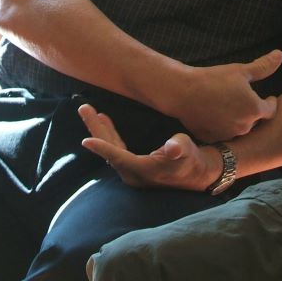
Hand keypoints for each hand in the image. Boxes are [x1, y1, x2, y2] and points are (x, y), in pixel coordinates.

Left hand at [78, 103, 221, 190]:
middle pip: (108, 149)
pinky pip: (116, 149)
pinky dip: (109, 136)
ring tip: (91, 112)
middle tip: (83, 108)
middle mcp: (132, 173)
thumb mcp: (187, 151)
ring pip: (110, 148)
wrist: (198, 174)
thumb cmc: (192, 160)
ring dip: (100, 130)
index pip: (118, 156)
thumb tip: (173, 148)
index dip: (103, 148)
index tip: (86, 141)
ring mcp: (132, 170)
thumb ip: (178, 148)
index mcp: (142, 170)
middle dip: (96, 128)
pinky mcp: (134, 166)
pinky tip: (106, 125)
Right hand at [167, 50, 281, 143]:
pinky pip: (222, 134)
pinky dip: (222, 126)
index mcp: (255, 110)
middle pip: (255, 120)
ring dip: (238, 120)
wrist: (183, 92)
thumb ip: (263, 66)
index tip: (269, 98)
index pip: (271, 110)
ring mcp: (227, 135)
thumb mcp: (241, 70)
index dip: (271, 103)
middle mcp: (244, 127)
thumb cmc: (214, 79)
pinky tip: (216, 115)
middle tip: (246, 100)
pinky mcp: (212, 139)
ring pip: (239, 128)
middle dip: (253, 111)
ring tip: (231, 107)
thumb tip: (280, 54)